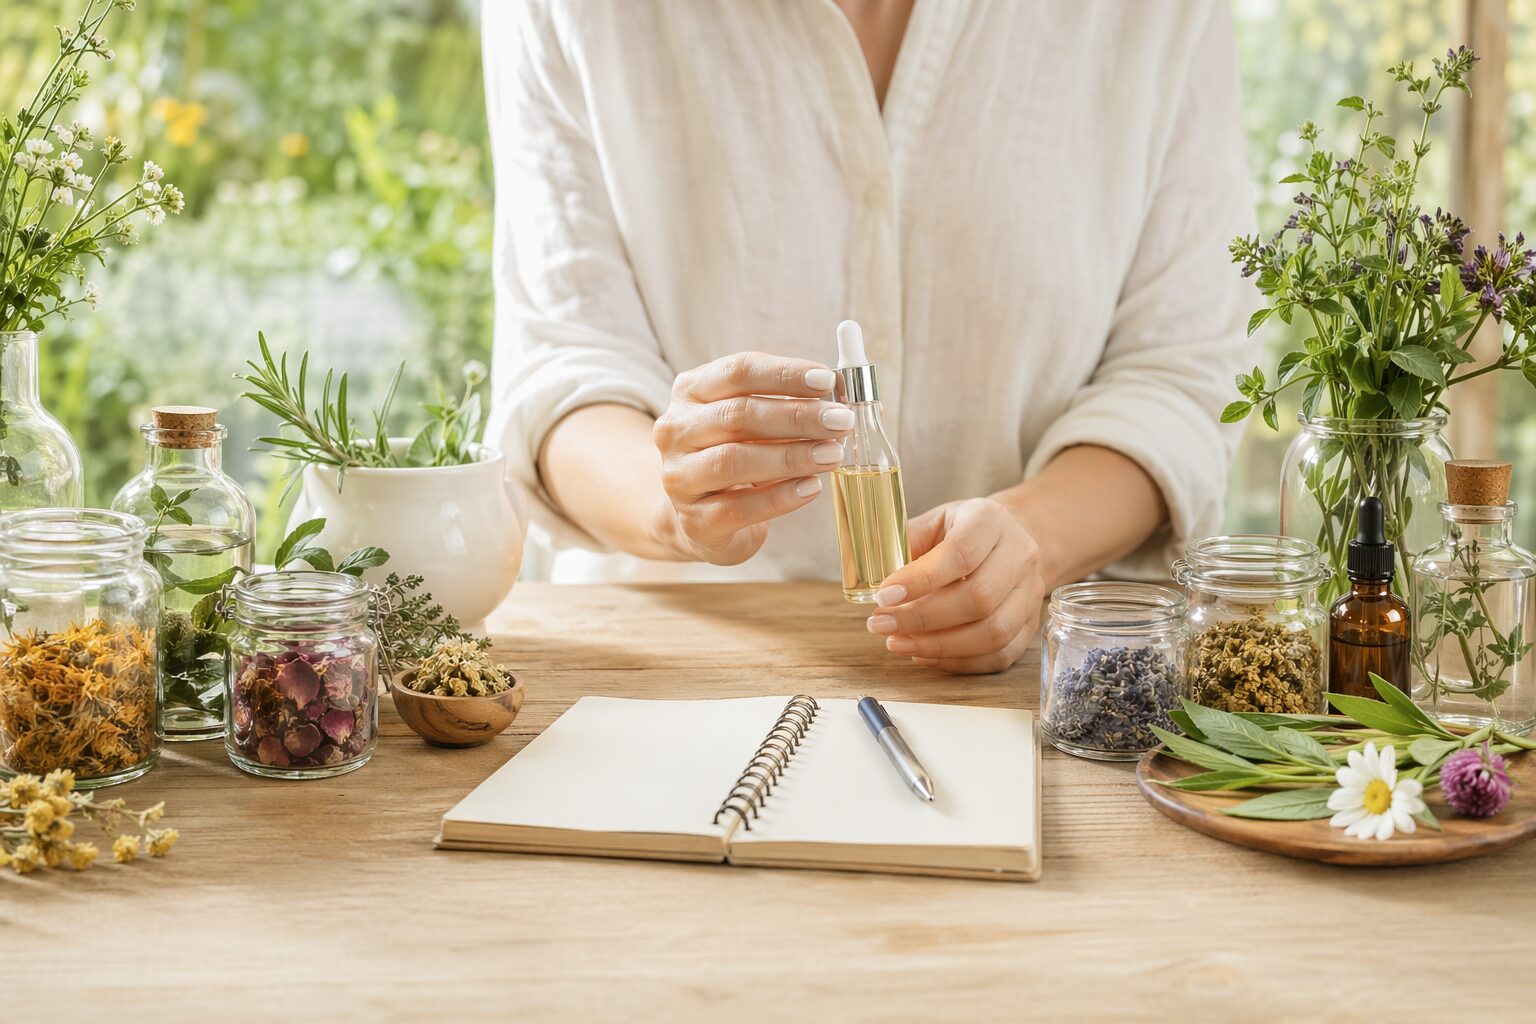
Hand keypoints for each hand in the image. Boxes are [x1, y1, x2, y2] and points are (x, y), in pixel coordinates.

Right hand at [652, 352, 852, 564]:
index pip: (737, 372)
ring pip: (734, 461)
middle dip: (797, 417)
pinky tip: (812, 488)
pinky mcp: (695, 521)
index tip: (827, 380)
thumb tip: (836, 401)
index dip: (784, 374)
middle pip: (738, 415)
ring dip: (791, 456)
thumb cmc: (736, 455)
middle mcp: (676, 431)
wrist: (701, 517)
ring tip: (832, 454)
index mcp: (690, 391)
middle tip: (841, 420)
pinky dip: (780, 497)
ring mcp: (679, 478)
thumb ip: (785, 404)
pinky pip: (739, 508)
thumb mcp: (751, 421)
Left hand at [865, 498, 1044, 673]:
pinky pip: (998, 655)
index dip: (920, 580)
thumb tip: (874, 577)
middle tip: (882, 624)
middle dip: (923, 619)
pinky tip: (924, 655)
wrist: (1011, 537)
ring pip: (992, 633)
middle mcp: (1019, 556)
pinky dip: (957, 662)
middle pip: (978, 599)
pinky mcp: (1030, 625)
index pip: (961, 554)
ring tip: (898, 643)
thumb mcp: (934, 521)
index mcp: (990, 521)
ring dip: (938, 646)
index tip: (884, 596)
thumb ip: (906, 543)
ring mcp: (1030, 594)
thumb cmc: (964, 530)